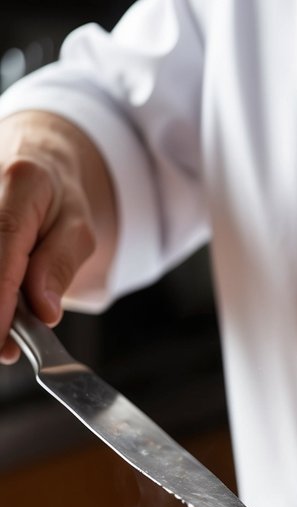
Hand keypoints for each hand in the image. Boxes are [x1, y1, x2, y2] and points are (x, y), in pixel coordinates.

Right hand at [0, 110, 114, 361]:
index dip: (0, 298)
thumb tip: (45, 312)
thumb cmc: (57, 198)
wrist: (31, 156)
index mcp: (22, 182)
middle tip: (6, 349)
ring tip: (3, 337)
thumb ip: (61, 266)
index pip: (6, 243)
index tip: (1, 339)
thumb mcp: (78, 229)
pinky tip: (2, 312)